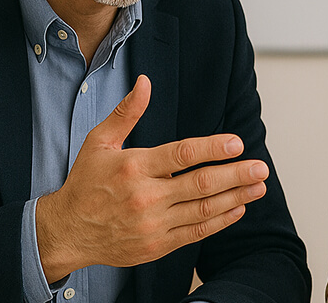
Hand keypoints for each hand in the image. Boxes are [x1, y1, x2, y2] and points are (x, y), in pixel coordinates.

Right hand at [35, 75, 268, 282]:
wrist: (67, 231)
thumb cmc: (85, 183)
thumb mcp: (99, 141)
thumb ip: (127, 112)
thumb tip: (145, 82)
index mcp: (135, 167)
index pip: (183, 155)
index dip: (214, 149)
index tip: (238, 144)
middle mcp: (146, 197)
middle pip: (201, 184)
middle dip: (236, 175)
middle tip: (260, 168)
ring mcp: (153, 224)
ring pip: (204, 210)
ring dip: (236, 198)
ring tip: (258, 187)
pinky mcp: (157, 245)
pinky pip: (196, 232)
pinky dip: (220, 221)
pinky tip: (237, 208)